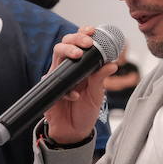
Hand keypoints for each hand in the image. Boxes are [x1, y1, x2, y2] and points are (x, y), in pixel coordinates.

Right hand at [44, 27, 117, 144]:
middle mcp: (68, 69)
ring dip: (68, 52)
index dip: (83, 34)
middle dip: (75, 39)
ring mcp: (57, 78)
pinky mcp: (49, 89)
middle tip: (86, 43)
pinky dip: (68, 89)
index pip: (79, 44)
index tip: (92, 31)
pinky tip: (76, 96)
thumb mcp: (97, 94)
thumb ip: (101, 78)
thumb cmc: (85, 111)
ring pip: (56, 55)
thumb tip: (112, 64)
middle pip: (65, 43)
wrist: (74, 132)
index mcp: (81, 67)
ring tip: (78, 56)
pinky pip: (54, 81)